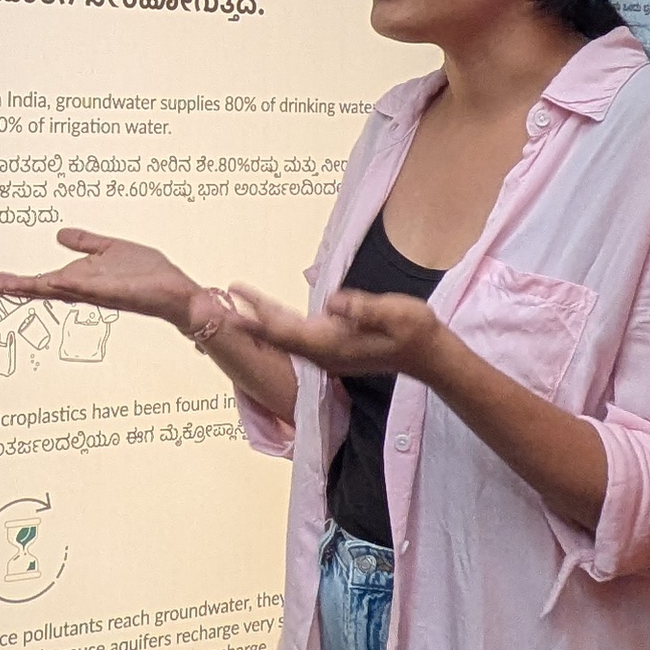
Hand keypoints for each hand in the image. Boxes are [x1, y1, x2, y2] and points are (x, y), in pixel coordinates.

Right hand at [0, 229, 203, 327]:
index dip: (16, 281)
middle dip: (13, 287)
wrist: (176, 292)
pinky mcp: (118, 292)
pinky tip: (53, 280)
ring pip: (60, 290)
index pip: (42, 281)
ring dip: (33, 287)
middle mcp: (86, 289)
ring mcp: (99, 292)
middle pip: (42, 289)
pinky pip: (90, 289)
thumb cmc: (148, 275)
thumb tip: (58, 234)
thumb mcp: (111, 249)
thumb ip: (86, 242)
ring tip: (6, 284)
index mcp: (82, 280)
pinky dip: (71, 286)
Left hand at [225, 284, 449, 383]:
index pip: (285, 334)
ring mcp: (327, 351)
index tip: (232, 314)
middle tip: (223, 297)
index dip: (257, 322)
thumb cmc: (412, 330)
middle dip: (250, 316)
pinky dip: (277, 321)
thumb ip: (362, 309)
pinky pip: (296, 334)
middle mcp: (323, 351)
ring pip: (285, 334)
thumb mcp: (393, 313)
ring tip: (239, 298)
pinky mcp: (332, 345)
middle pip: (277, 334)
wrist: (427, 352)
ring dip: (261, 317)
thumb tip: (332, 303)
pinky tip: (269, 310)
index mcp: (332, 344)